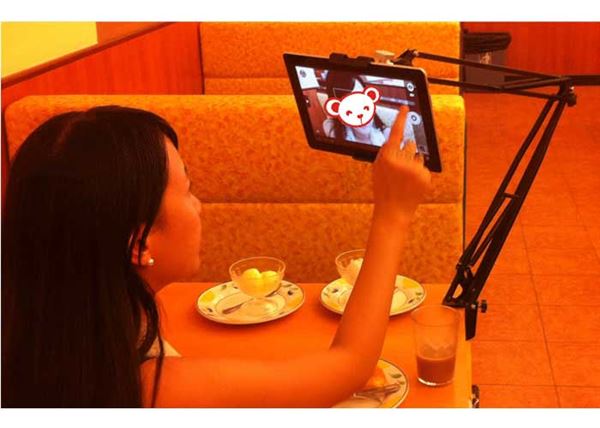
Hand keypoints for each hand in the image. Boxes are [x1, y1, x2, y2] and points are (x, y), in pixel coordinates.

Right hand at [372, 106, 431, 222]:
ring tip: (404, 180)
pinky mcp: (425, 175)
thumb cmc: (383, 190)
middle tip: (399, 171)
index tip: (405, 107)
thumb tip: (398, 142)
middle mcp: (402, 160)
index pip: (396, 132)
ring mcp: (415, 168)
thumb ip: (386, 153)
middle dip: (406, 153)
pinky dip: (419, 174)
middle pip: (409, 145)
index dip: (401, 118)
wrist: (393, 211)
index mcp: (387, 157)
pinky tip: (412, 185)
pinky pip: (423, 168)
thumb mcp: (378, 169)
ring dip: (413, 164)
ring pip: (418, 157)